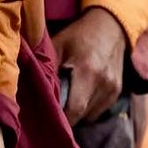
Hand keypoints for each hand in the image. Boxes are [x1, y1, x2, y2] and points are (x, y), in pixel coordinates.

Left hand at [52, 7, 126, 123]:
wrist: (111, 26)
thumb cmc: (78, 35)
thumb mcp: (58, 45)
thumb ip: (46, 68)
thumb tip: (29, 91)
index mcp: (88, 71)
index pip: (74, 109)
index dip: (60, 120)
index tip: (45, 121)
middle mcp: (104, 83)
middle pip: (82, 115)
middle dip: (65, 118)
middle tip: (49, 114)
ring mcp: (113, 89)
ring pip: (90, 116)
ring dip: (76, 114)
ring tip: (65, 101)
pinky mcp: (117, 92)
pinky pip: (99, 111)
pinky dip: (87, 109)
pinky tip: (79, 96)